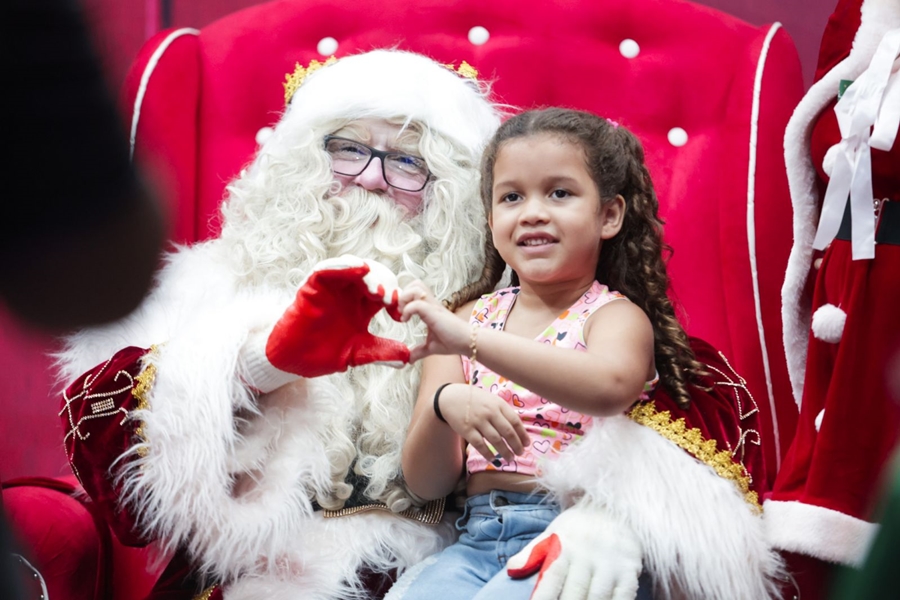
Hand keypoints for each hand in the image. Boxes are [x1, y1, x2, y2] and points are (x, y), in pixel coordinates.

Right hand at [265, 256, 409, 377]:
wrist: (295, 359)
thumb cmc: (323, 354)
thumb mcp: (358, 353)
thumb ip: (381, 353)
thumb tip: (407, 358)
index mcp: (363, 308)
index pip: (385, 294)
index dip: (396, 300)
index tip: (400, 315)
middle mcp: (349, 294)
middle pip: (373, 276)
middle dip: (385, 284)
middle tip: (391, 300)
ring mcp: (331, 288)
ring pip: (353, 268)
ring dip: (368, 274)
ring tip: (377, 289)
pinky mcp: (313, 286)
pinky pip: (327, 269)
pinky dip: (343, 266)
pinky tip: (358, 269)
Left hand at [399, 280, 469, 361]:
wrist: (468, 342)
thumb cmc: (453, 342)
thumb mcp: (431, 347)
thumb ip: (419, 351)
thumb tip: (409, 359)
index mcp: (429, 309)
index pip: (415, 291)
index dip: (404, 299)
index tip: (400, 315)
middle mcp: (431, 304)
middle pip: (415, 284)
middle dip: (403, 295)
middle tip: (400, 311)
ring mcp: (433, 306)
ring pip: (416, 288)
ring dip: (405, 298)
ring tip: (403, 313)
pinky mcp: (434, 312)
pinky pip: (417, 303)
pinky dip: (407, 309)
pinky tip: (406, 320)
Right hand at [440, 384, 529, 463]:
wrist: (450, 397)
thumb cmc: (475, 400)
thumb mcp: (491, 400)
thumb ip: (503, 411)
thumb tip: (518, 429)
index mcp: (498, 404)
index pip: (515, 421)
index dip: (523, 434)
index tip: (527, 444)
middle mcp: (490, 412)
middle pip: (507, 432)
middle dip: (516, 445)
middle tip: (520, 453)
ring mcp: (478, 421)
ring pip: (496, 440)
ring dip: (505, 451)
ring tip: (510, 459)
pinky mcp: (467, 429)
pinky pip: (480, 444)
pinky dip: (488, 453)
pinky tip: (493, 459)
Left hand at [507, 502, 641, 599]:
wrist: (614, 507)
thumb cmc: (577, 528)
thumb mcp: (552, 534)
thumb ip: (531, 554)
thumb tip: (511, 571)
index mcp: (565, 548)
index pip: (551, 579)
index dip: (543, 598)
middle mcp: (587, 556)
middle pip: (575, 594)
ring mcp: (610, 564)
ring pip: (598, 598)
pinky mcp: (629, 570)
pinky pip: (624, 596)